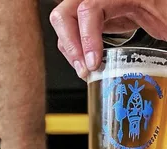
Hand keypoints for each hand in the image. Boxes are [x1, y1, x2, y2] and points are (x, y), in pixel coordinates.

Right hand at [50, 0, 166, 78]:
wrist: (161, 2)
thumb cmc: (165, 5)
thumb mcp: (163, 16)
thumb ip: (159, 29)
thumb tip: (156, 64)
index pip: (88, 9)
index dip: (86, 39)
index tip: (93, 63)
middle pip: (64, 16)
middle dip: (70, 47)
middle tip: (83, 69)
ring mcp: (92, 4)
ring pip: (64, 25)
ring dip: (70, 52)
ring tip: (84, 70)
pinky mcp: (91, 16)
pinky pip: (71, 31)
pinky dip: (74, 50)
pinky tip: (86, 62)